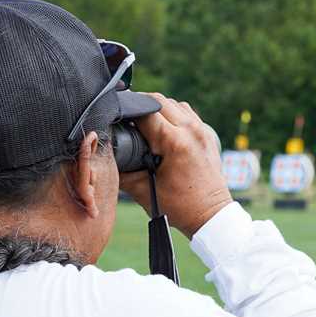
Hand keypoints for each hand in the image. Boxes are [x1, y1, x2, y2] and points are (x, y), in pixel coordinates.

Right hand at [117, 93, 231, 238]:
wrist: (210, 214)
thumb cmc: (180, 206)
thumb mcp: (142, 190)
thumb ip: (121, 169)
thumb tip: (104, 154)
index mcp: (174, 141)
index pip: (143, 112)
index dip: (126, 114)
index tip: (117, 121)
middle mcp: (191, 130)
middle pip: (158, 101)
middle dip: (140, 107)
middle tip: (128, 121)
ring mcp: (202, 130)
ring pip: (174, 104)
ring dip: (157, 109)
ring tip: (145, 125)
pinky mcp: (207, 134)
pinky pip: (187, 113)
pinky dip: (173, 115)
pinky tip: (163, 129)